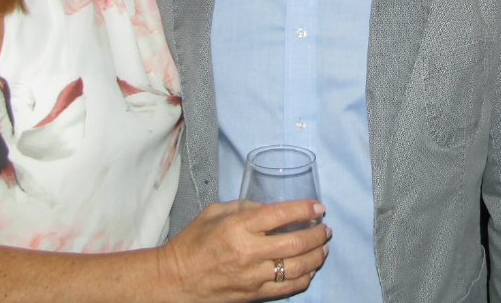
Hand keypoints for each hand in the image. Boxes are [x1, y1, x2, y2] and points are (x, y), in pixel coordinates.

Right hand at [158, 199, 328, 302]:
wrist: (175, 280)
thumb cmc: (192, 243)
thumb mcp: (214, 213)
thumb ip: (244, 207)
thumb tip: (270, 208)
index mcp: (238, 227)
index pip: (281, 214)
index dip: (305, 209)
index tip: (318, 207)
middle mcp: (249, 251)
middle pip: (296, 241)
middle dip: (318, 234)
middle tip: (325, 229)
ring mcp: (253, 276)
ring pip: (298, 267)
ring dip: (316, 256)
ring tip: (323, 248)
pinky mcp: (254, 294)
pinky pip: (288, 288)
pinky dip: (304, 278)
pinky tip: (309, 269)